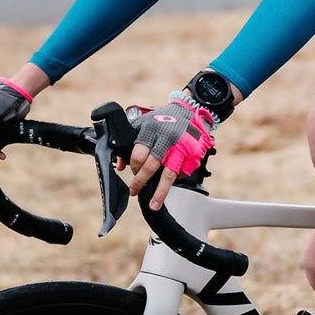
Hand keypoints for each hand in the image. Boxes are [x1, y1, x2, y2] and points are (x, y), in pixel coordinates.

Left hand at [119, 96, 216, 210]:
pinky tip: (170, 182)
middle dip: (140, 182)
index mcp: (151, 130)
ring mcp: (182, 147)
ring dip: (160, 192)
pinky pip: (183, 173)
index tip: (131, 172)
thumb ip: (129, 142)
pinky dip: (176, 179)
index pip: (138, 154)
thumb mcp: (142, 124)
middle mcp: (167, 139)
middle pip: (151, 166)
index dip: (133, 166)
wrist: (190, 111)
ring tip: (154, 204)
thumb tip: (120, 165)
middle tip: (134, 191)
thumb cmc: (163, 118)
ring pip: (169, 175)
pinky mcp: (194, 154)